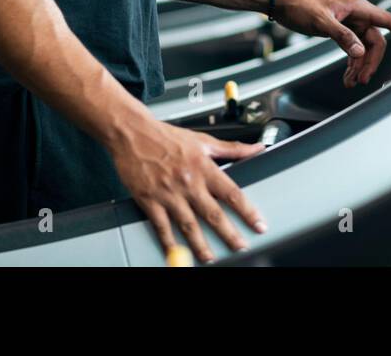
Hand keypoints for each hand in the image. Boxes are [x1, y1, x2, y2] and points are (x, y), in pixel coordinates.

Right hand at [108, 119, 267, 263]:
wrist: (132, 133)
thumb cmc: (165, 136)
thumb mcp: (202, 140)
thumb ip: (232, 148)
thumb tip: (257, 149)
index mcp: (203, 167)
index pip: (232, 194)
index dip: (248, 211)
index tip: (258, 224)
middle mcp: (188, 182)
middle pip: (213, 214)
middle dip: (230, 234)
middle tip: (241, 247)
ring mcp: (168, 194)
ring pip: (189, 225)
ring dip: (201, 245)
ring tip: (211, 258)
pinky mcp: (149, 200)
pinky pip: (161, 226)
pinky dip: (169, 242)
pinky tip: (175, 253)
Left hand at [272, 0, 390, 88]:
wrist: (283, 2)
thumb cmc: (301, 5)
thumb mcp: (321, 20)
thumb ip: (341, 36)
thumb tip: (359, 53)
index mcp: (357, 7)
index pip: (387, 21)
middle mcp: (356, 15)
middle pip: (375, 42)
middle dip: (370, 62)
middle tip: (362, 80)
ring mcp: (349, 23)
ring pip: (363, 48)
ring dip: (359, 66)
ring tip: (351, 83)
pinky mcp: (340, 31)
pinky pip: (352, 49)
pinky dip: (351, 63)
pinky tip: (347, 76)